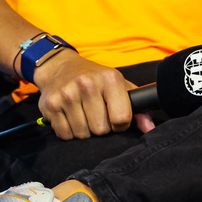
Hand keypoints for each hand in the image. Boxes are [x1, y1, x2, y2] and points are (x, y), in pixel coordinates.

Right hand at [33, 51, 151, 138]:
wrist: (59, 66)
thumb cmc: (95, 79)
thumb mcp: (119, 86)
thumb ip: (139, 108)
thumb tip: (151, 129)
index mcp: (109, 78)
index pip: (121, 119)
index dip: (120, 124)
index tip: (114, 117)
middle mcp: (87, 83)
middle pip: (101, 130)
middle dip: (100, 128)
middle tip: (95, 114)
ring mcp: (66, 93)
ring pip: (82, 135)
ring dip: (84, 130)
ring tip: (82, 114)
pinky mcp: (50, 104)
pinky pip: (65, 135)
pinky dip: (68, 132)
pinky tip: (69, 116)